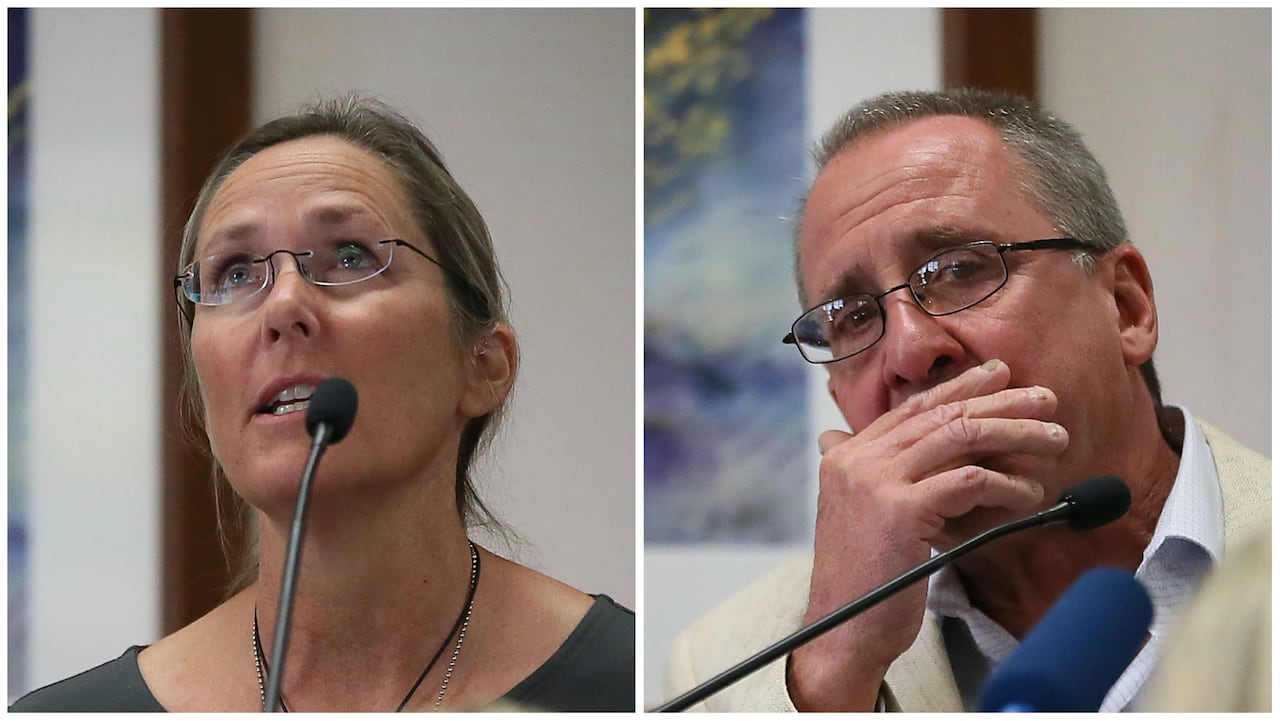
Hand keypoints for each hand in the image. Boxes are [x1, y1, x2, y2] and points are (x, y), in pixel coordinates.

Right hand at [787, 359, 1067, 710]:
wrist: (842, 632)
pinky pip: (969, 481)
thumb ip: (866, 477)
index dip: (959, 389)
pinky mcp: (901, 509)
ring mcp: (876, 482)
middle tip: (1044, 398)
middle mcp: (855, 460)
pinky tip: (1030, 494)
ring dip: (1015, 433)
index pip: (910, 408)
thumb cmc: (861, 582)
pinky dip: (1007, 484)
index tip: (999, 376)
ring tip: (1053, 438)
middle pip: (939, 415)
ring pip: (958, 437)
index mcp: (844, 456)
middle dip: (999, 401)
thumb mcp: (858, 516)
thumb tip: (841, 438)